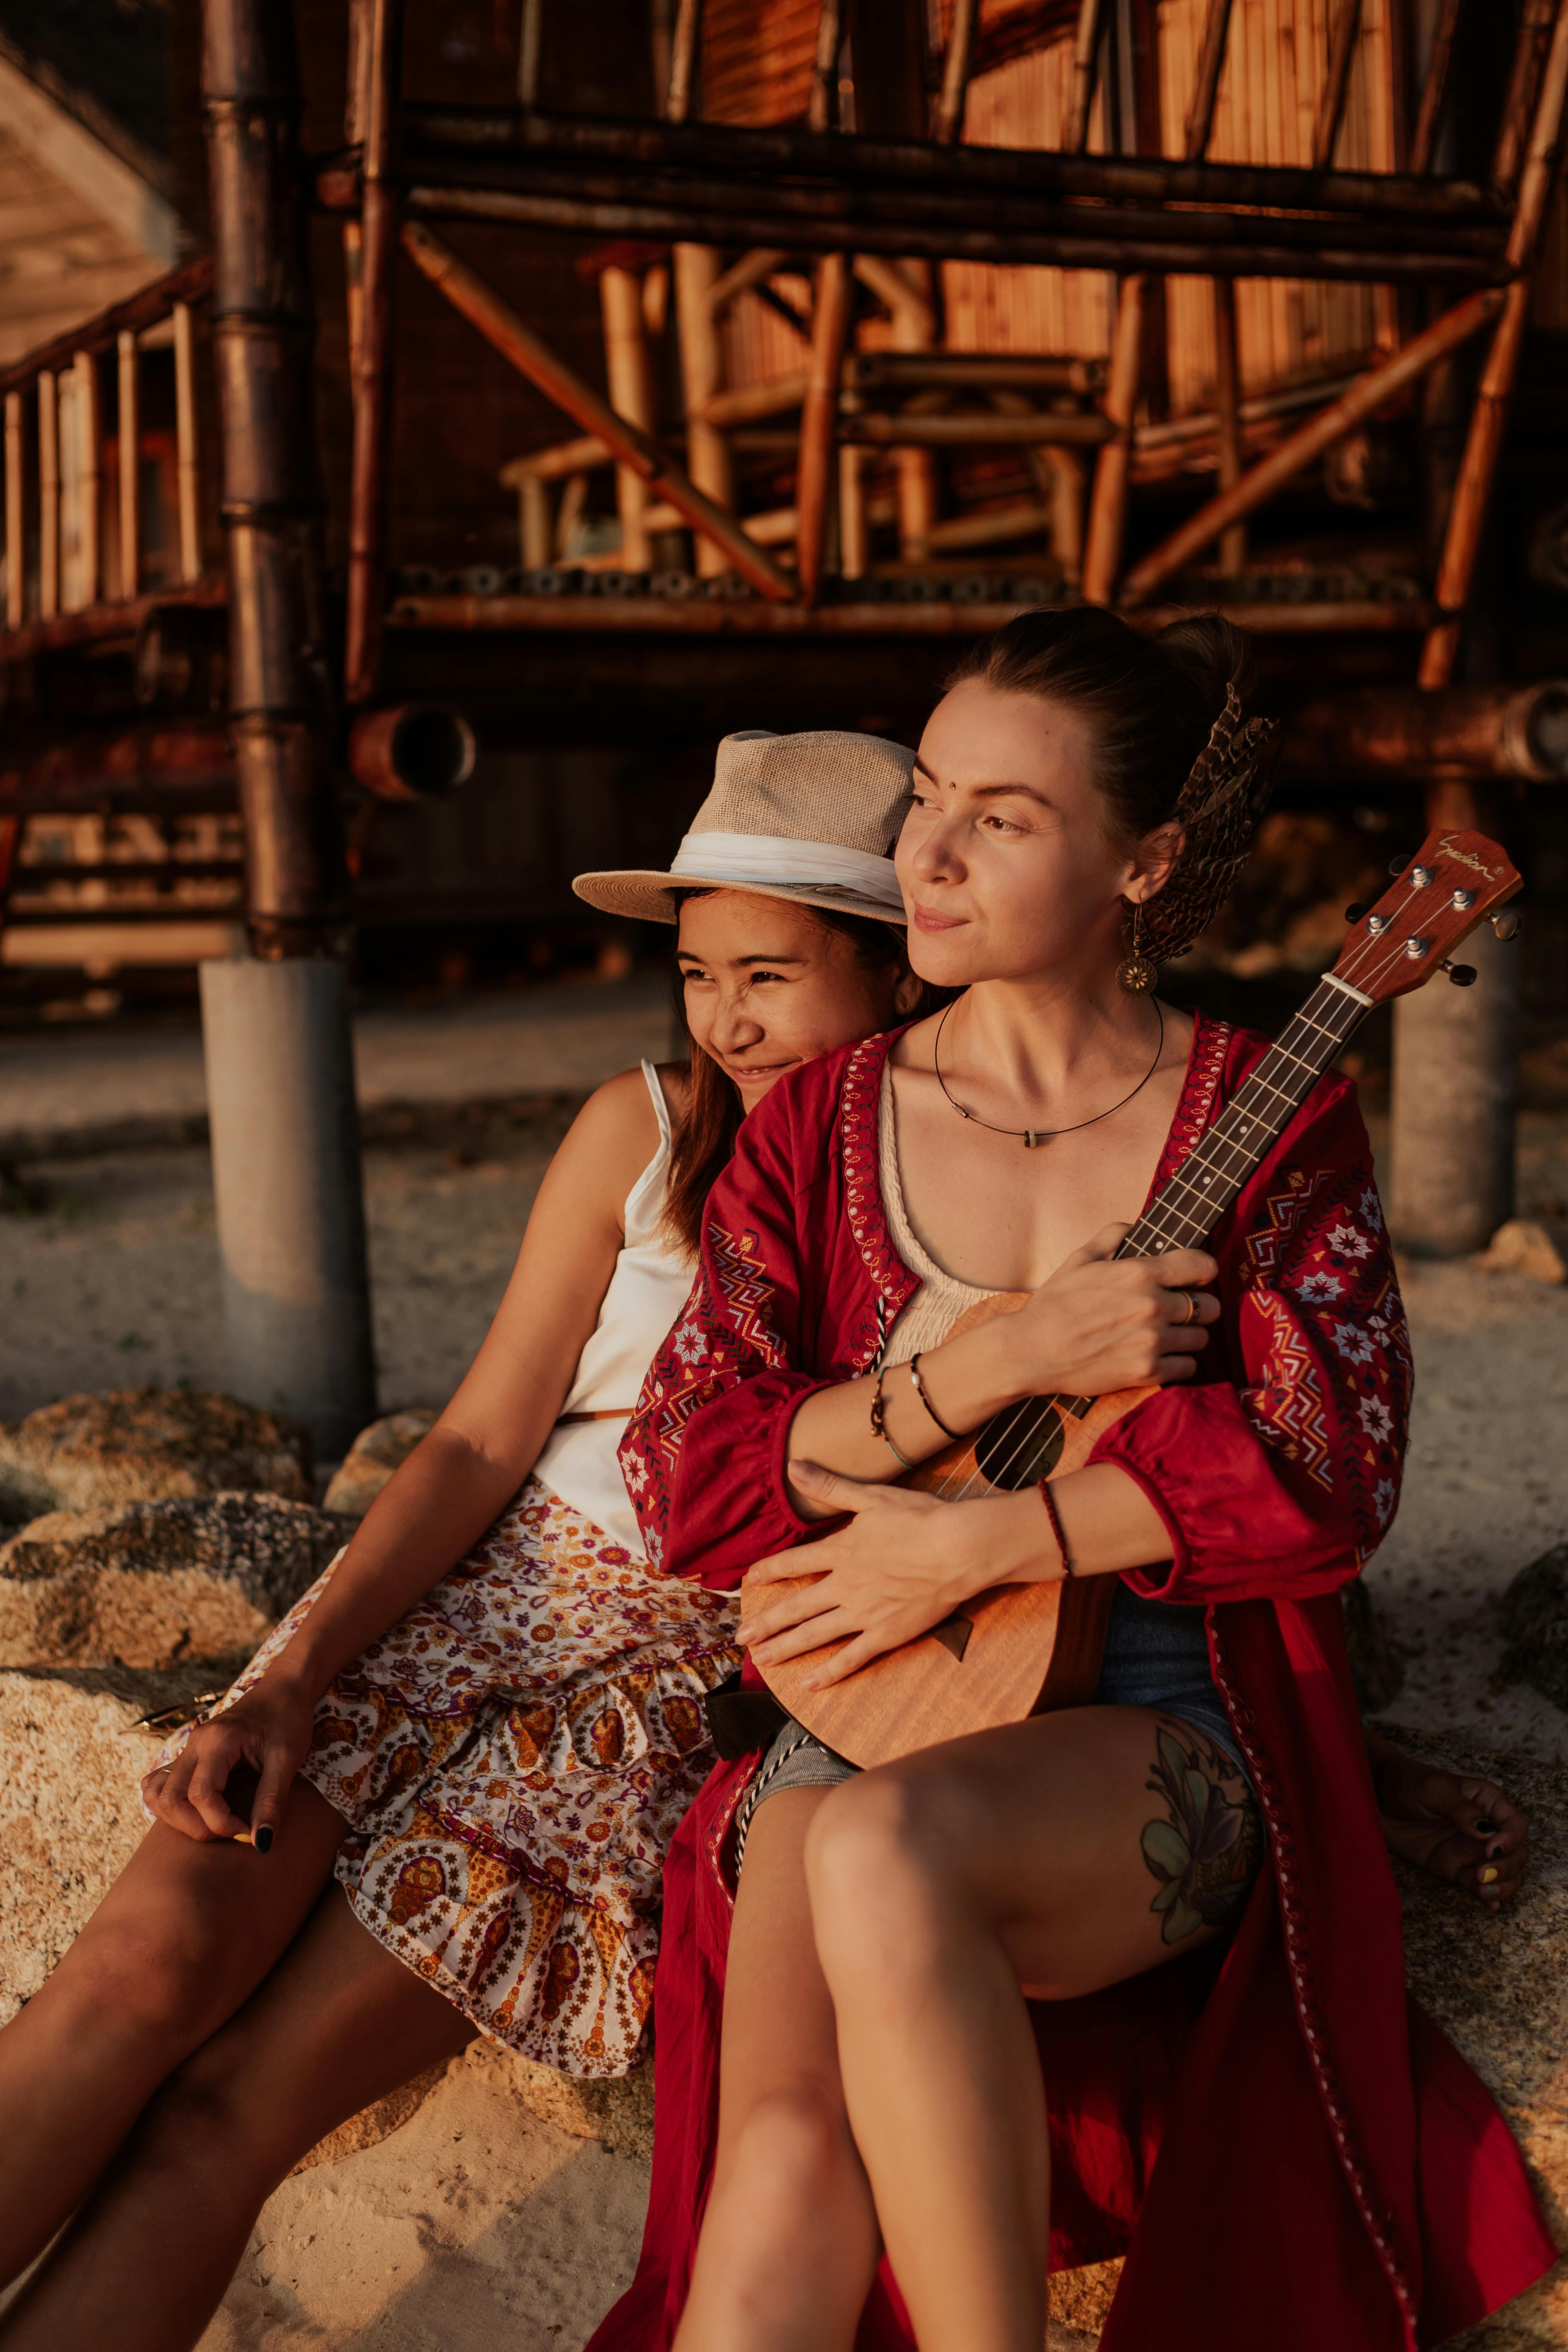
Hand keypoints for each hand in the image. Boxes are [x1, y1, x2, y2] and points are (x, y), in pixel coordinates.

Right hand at [141, 1674, 315, 1849]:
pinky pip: (159, 1786)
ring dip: (181, 1821)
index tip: (248, 1831)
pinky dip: (169, 1806)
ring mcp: (188, 1750)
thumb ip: (272, 1800)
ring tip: (216, 1824)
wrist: (283, 1690)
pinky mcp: (188, 1757)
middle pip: (171, 1800)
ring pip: (160, 1796)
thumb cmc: (288, 1719)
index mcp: (218, 1741)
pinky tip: (197, 1813)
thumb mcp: (288, 1758)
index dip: (221, 1823)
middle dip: (198, 1827)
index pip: (201, 1794)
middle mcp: (195, 1745)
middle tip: (232, 1831)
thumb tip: (261, 1844)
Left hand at [739, 1461, 1048, 1687]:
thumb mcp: (872, 1496)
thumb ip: (830, 1486)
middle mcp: (845, 1585)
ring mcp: (864, 1613)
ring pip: (815, 1635)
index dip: (768, 1572)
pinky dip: (829, 1672)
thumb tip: (793, 1465)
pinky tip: (809, 1684)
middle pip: (796, 1606)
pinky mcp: (886, 1634)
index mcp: (841, 1552)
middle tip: (741, 1637)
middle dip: (766, 1622)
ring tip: (762, 1660)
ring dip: (786, 1648)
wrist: (960, 1549)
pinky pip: (851, 1658)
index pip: (793, 1563)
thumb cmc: (921, 1518)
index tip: (747, 1582)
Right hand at [995, 1223, 1220, 1400]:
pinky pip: (1188, 1367)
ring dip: (1189, 1337)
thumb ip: (1111, 1236)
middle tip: (1183, 1311)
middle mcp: (1153, 1306)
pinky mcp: (1148, 1371)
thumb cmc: (1054, 1304)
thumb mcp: (1079, 1259)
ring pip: (1202, 1339)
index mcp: (1140, 1273)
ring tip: (1170, 1336)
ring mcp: (1153, 1341)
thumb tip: (1133, 1226)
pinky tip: (1161, 1357)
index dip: (1204, 1270)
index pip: (1202, 1266)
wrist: (1033, 1350)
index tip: (1198, 1276)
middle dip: (1199, 1307)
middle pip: (1210, 1306)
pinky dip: (1179, 1363)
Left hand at [1369, 1737, 1527, 1909]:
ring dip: (1502, 1884)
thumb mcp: (1432, 1787)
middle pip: (1515, 1853)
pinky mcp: (1454, 1867)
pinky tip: (1490, 1904)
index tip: (1491, 1849)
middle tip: (1484, 1873)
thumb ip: (1460, 1808)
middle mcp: (1485, 1827)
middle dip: (1507, 1866)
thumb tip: (1486, 1831)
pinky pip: (1479, 1884)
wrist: (1372, 1797)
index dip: (1511, 1839)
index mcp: (1486, 1801)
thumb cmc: (1403, 1782)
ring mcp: (1471, 1849)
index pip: (1515, 1824)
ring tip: (1486, 1891)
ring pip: (1504, 1872)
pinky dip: (1489, 1895)